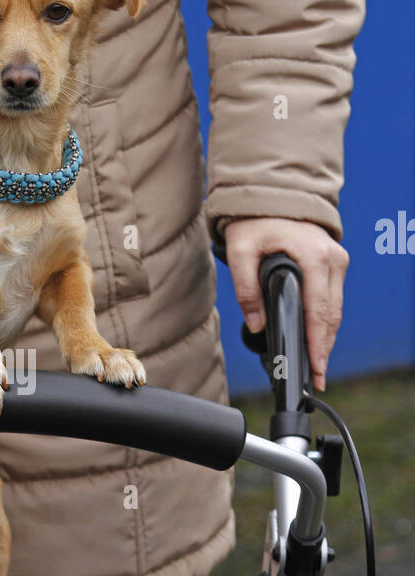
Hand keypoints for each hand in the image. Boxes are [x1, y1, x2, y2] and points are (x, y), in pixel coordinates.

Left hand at [224, 218, 348, 392]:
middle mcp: (332, 259)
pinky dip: (324, 322)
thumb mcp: (240, 250)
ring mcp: (336, 261)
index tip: (315, 368)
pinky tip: (316, 341)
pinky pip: (331, 299)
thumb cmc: (256, 221)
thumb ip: (246, 288)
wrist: (271, 196)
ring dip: (326, 339)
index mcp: (314, 257)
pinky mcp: (333, 264)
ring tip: (317, 367)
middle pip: (331, 316)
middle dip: (324, 350)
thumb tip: (257, 324)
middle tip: (317, 379)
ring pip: (335, 310)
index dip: (317, 343)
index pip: (318, 310)